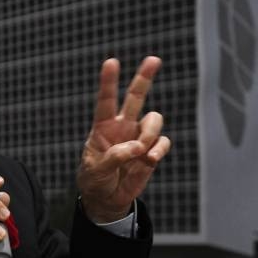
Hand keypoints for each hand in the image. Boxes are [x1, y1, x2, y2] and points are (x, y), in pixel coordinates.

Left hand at [77, 56, 171, 222]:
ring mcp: (139, 137)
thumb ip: (113, 157)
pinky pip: (163, 142)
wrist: (107, 199)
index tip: (111, 62)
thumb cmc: (95, 180)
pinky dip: (159, 149)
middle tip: (153, 59)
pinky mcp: (152, 151)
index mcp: (103, 127)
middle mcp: (123, 127)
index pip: (106, 100)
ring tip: (141, 152)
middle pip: (136, 97)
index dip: (109, 81)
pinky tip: (149, 159)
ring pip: (154, 120)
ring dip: (150, 133)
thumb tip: (136, 147)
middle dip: (144, 77)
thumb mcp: (95, 171)